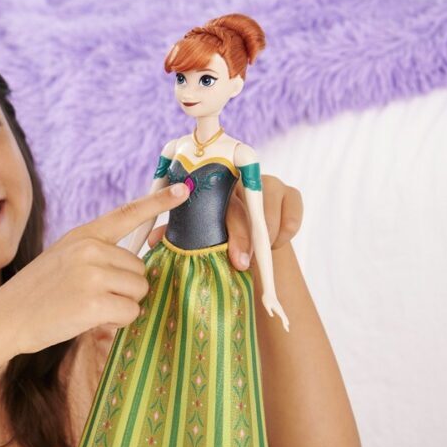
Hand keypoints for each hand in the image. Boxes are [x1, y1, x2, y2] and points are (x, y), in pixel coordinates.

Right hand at [0, 183, 188, 354]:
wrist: (5, 317)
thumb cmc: (37, 293)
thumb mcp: (64, 258)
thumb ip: (97, 253)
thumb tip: (139, 262)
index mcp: (83, 235)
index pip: (127, 214)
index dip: (158, 202)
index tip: (183, 190)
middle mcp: (90, 249)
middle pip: (140, 268)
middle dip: (125, 287)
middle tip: (92, 296)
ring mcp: (92, 274)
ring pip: (139, 290)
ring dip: (122, 305)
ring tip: (88, 307)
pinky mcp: (94, 302)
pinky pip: (130, 312)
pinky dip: (117, 322)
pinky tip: (89, 320)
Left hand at [145, 173, 301, 270]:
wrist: (251, 245)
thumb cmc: (217, 237)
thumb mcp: (198, 238)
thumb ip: (179, 235)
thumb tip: (153, 241)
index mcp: (215, 190)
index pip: (219, 199)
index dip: (227, 228)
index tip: (231, 255)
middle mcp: (240, 183)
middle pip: (245, 200)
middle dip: (245, 234)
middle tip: (242, 263)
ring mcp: (267, 185)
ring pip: (271, 198)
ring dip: (268, 229)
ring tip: (264, 252)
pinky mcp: (290, 195)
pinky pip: (294, 205)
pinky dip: (288, 225)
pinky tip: (278, 244)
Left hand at [262, 291, 289, 331]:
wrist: (268, 293)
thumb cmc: (266, 299)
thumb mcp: (266, 305)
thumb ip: (268, 310)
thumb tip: (272, 315)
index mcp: (278, 309)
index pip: (282, 317)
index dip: (284, 322)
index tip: (286, 326)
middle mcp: (280, 309)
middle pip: (284, 318)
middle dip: (285, 324)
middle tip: (287, 330)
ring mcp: (280, 309)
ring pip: (284, 316)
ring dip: (285, 322)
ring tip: (286, 327)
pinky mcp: (278, 308)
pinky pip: (282, 315)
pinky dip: (284, 319)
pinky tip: (284, 322)